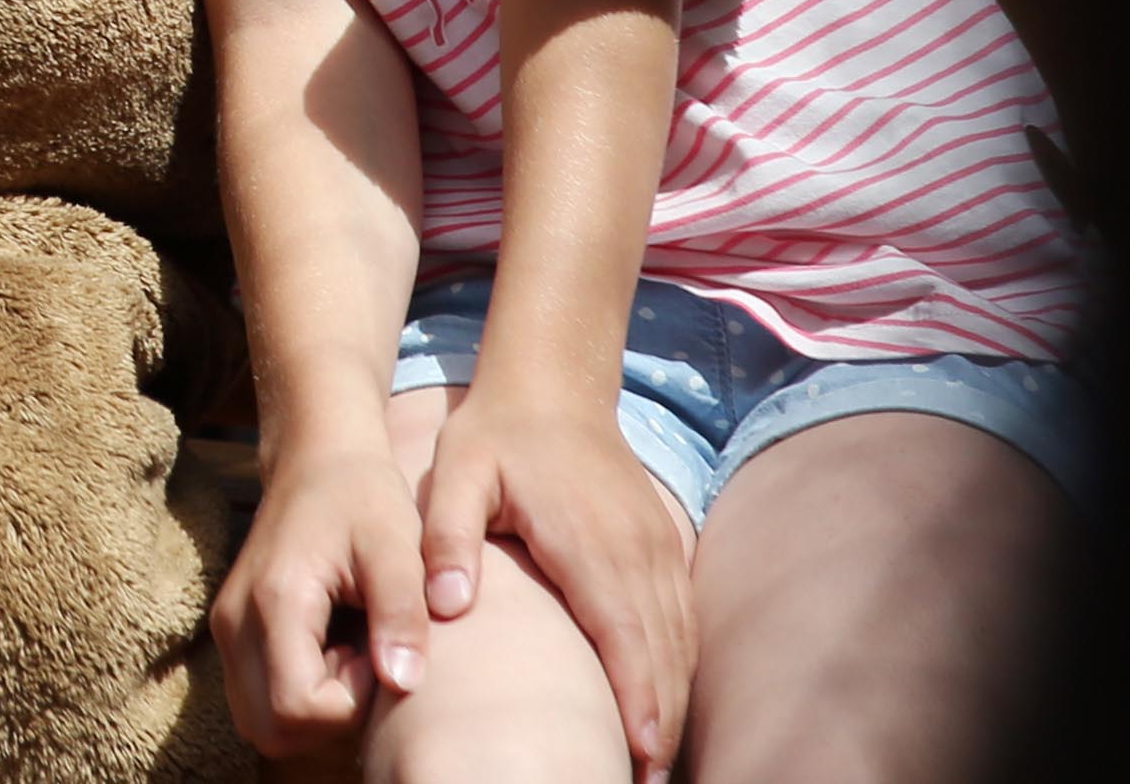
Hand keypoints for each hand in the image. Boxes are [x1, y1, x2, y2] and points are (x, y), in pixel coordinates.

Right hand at [211, 440, 434, 757]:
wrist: (318, 457)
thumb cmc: (363, 497)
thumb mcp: (397, 548)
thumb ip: (401, 614)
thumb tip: (402, 683)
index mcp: (275, 599)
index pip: (298, 707)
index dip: (352, 701)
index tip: (379, 651)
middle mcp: (235, 621)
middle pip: (270, 728)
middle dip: (328, 716)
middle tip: (365, 660)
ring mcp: (227, 628)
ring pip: (260, 721)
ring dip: (312, 709)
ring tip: (351, 653)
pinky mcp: (233, 631)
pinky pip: (258, 697)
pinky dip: (298, 693)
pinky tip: (333, 648)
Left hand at [420, 390, 694, 783]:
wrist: (553, 384)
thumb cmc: (496, 436)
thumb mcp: (456, 474)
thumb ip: (446, 539)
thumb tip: (445, 606)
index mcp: (588, 542)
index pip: (624, 635)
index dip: (639, 700)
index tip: (643, 756)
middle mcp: (637, 550)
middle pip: (662, 653)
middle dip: (661, 723)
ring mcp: (658, 547)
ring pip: (681, 641)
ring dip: (675, 703)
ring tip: (657, 765)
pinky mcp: (664, 545)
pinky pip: (683, 619)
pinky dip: (680, 667)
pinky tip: (667, 705)